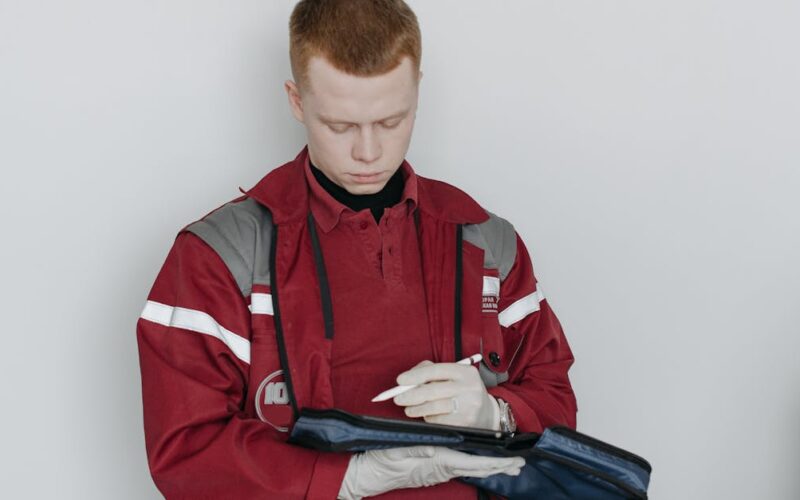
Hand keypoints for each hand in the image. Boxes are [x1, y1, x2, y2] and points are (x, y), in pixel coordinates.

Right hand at [337, 445, 524, 498]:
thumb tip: (437, 447)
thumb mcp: (397, 450)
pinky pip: (458, 467)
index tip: (512, 462)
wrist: (363, 474)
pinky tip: (478, 464)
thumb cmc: (378, 460)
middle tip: (520, 465)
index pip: (472, 464)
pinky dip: (473, 465)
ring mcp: (435, 470)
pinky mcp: (430, 469)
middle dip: (499, 468)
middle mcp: (440, 468)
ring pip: (469, 469)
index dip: (494, 463)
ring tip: (507, 466)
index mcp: (437, 462)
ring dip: (488, 467)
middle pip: (476, 469)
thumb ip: (418, 448)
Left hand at [392, 360, 500, 429]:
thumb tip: (407, 379)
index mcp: (465, 372)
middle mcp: (469, 387)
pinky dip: (429, 418)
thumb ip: (430, 372)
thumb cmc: (462, 391)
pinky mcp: (465, 422)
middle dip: (411, 395)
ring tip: (409, 410)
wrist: (487, 413)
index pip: (436, 370)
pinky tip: (428, 416)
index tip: (400, 381)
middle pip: (433, 390)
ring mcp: (469, 406)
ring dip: (417, 409)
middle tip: (398, 399)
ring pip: (434, 407)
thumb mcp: (453, 377)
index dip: (416, 375)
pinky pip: (439, 420)